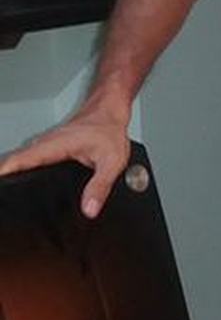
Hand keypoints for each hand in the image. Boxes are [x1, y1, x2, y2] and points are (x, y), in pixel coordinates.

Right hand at [0, 101, 131, 218]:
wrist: (109, 111)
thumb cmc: (109, 129)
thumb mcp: (111, 162)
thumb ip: (100, 187)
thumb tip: (89, 209)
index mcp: (55, 146)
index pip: (21, 160)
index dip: (5, 172)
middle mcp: (46, 143)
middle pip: (15, 161)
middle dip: (4, 175)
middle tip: (2, 197)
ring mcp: (46, 143)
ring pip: (21, 158)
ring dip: (11, 170)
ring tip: (5, 188)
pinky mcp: (49, 145)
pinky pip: (29, 156)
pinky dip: (21, 166)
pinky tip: (20, 177)